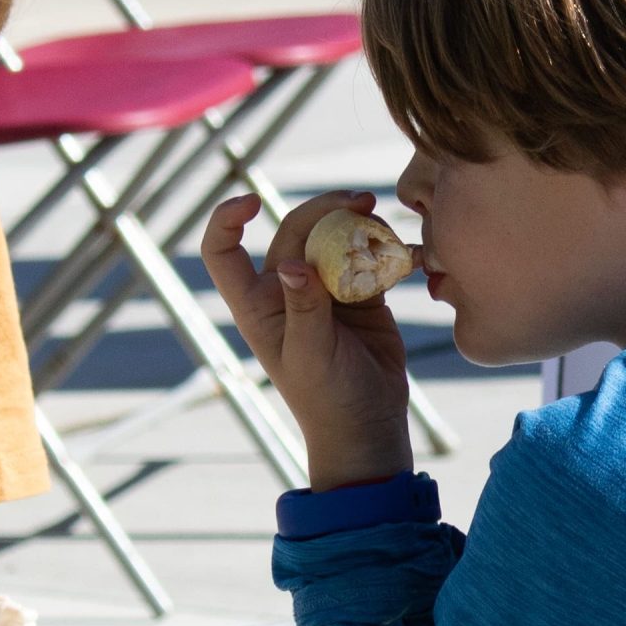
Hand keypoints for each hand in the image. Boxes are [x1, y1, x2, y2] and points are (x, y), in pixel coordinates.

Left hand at [201, 190, 415, 489]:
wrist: (369, 424)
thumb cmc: (326, 399)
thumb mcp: (310, 355)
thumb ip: (304, 308)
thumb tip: (295, 264)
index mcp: (258, 304)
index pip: (223, 253)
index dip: (226, 220)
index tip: (251, 201)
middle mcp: (286, 291)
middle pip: (295, 231)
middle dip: (324, 210)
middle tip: (362, 203)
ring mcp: (323, 290)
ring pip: (333, 237)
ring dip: (358, 222)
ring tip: (383, 219)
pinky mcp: (360, 295)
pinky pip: (367, 257)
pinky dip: (383, 247)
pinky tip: (402, 248)